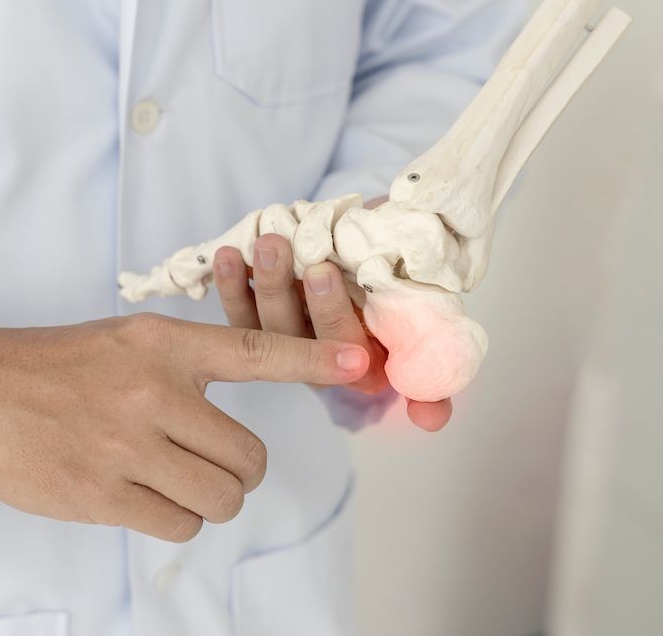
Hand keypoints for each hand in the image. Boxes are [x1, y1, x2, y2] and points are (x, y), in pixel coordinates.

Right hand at [0, 315, 369, 540]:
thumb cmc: (60, 364)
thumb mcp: (128, 340)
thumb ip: (188, 365)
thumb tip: (240, 413)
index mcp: (163, 344)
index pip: (255, 351)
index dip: (313, 357)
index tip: (359, 360)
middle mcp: (151, 392)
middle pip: (248, 459)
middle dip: (240, 469)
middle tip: (212, 460)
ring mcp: (125, 446)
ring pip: (219, 499)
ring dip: (209, 498)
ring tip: (175, 478)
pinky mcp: (100, 493)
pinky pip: (178, 523)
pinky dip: (174, 516)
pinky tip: (144, 494)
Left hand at [212, 197, 452, 431]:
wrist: (392, 246)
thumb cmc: (411, 279)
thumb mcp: (433, 315)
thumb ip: (434, 372)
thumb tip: (430, 422)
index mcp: (359, 364)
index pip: (339, 345)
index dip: (328, 311)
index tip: (321, 269)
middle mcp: (318, 357)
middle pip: (290, 334)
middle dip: (281, 288)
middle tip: (278, 245)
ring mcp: (287, 336)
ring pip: (261, 321)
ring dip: (256, 282)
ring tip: (259, 240)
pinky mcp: (261, 318)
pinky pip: (239, 309)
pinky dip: (231, 282)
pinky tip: (227, 254)